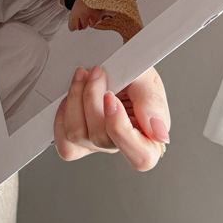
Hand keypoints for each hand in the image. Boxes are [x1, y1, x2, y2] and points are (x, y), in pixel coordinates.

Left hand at [53, 65, 169, 170]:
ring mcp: (97, 144)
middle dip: (92, 97)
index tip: (110, 96)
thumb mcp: (147, 79)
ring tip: (83, 77)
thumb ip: (152, 102)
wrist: (112, 66)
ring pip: (77, 135)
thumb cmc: (132, 74)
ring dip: (75, 98)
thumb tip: (159, 133)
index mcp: (149, 138)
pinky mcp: (77, 141)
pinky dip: (62, 114)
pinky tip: (72, 97)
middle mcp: (121, 145)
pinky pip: (63, 140)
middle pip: (100, 138)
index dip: (120, 128)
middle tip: (97, 72)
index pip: (141, 156)